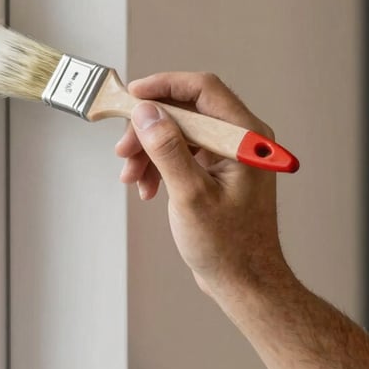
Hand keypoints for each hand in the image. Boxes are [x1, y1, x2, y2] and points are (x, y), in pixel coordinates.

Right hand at [115, 72, 290, 296]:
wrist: (245, 282)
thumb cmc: (228, 246)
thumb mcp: (190, 195)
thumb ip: (168, 149)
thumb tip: (146, 112)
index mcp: (245, 137)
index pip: (202, 89)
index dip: (163, 87)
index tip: (132, 96)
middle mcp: (240, 139)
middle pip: (186, 111)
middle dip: (149, 128)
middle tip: (123, 151)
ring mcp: (229, 156)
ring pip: (180, 133)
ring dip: (150, 150)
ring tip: (131, 177)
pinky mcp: (217, 172)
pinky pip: (183, 154)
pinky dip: (160, 166)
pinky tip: (146, 188)